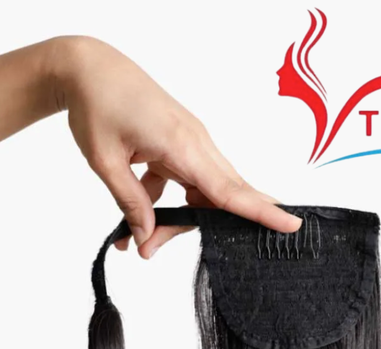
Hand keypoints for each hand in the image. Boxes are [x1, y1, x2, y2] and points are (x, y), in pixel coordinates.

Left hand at [50, 35, 301, 257]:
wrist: (89, 67)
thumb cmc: (97, 105)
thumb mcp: (105, 161)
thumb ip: (130, 202)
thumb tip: (146, 236)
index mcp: (182, 145)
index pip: (230, 190)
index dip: (261, 212)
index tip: (291, 226)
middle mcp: (196, 143)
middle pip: (219, 200)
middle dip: (190, 229)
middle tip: (146, 249)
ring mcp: (192, 143)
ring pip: (202, 195)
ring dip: (172, 219)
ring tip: (135, 238)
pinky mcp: (182, 145)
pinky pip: (187, 183)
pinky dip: (165, 202)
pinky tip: (137, 214)